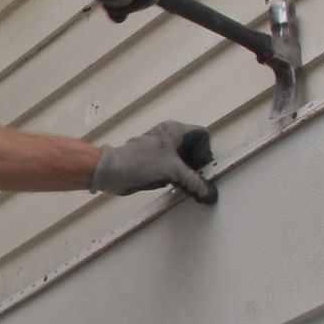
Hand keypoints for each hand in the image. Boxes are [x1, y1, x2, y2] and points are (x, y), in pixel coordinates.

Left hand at [90, 123, 216, 204]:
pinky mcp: (156, 163)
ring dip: (188, 174)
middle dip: (198, 165)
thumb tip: (209, 194)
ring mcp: (162, 150)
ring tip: (188, 186)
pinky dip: (179, 178)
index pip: (202, 136)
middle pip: (195, 149)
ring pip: (185, 160)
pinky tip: (177, 187)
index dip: (206, 152)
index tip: (202, 168)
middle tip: (198, 180)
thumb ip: (194, 182)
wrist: (113, 172)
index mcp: (175, 130)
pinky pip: (174, 169)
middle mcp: (170, 137)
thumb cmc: (141, 163)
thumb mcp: (173, 171)